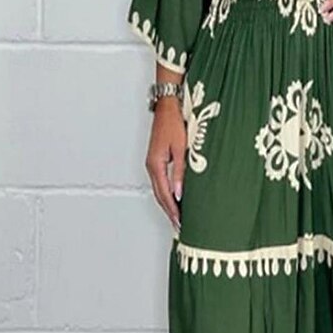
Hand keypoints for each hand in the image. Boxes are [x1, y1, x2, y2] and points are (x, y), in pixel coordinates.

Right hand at [145, 96, 185, 231]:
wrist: (167, 107)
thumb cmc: (174, 123)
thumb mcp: (180, 149)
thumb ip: (180, 172)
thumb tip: (179, 193)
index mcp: (155, 164)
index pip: (164, 194)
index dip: (172, 210)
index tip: (180, 222)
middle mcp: (151, 166)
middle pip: (159, 195)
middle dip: (169, 211)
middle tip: (179, 226)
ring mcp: (153, 163)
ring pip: (159, 189)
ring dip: (168, 204)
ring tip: (177, 217)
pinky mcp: (157, 159)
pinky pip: (160, 182)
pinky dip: (166, 193)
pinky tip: (174, 197)